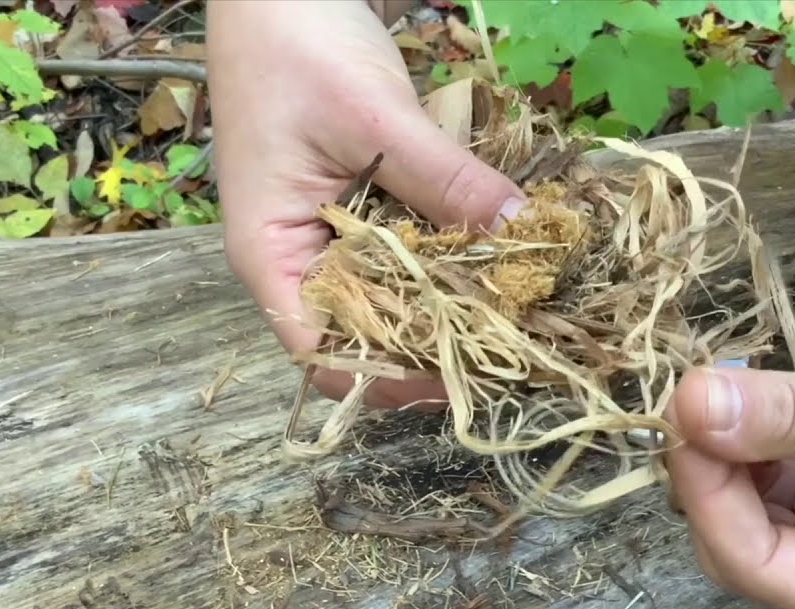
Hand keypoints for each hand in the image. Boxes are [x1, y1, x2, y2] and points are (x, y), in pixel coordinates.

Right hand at [206, 0, 524, 407]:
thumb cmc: (298, 46)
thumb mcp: (375, 116)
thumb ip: (446, 182)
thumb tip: (523, 236)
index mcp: (272, 254)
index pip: (322, 352)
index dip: (390, 376)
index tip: (464, 371)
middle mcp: (296, 258)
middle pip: (363, 334)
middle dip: (431, 342)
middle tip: (511, 339)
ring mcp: (326, 232)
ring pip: (389, 295)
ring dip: (445, 301)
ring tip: (514, 305)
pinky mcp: (356, 206)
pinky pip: (403, 250)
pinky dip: (443, 256)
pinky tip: (493, 254)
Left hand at [664, 307, 794, 608]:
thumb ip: (792, 415)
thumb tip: (687, 406)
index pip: (753, 565)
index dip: (706, 491)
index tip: (685, 413)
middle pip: (740, 545)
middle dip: (711, 473)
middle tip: (698, 392)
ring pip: (747, 511)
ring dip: (726, 452)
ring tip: (727, 386)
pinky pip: (772, 480)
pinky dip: (751, 439)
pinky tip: (753, 396)